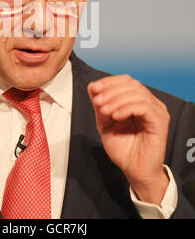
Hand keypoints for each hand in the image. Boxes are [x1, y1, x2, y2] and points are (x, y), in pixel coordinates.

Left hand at [88, 74, 170, 204]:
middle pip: (132, 84)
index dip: (109, 82)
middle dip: (111, 90)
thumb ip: (101, 105)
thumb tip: (92, 87)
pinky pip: (144, 107)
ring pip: (137, 93)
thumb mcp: (106, 123)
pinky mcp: (160, 121)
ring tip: (105, 111)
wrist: (134, 171)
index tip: (94, 88)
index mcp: (138, 101)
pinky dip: (127, 108)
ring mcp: (157, 111)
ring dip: (117, 99)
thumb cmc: (124, 149)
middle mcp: (150, 103)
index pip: (126, 81)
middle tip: (98, 101)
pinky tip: (116, 116)